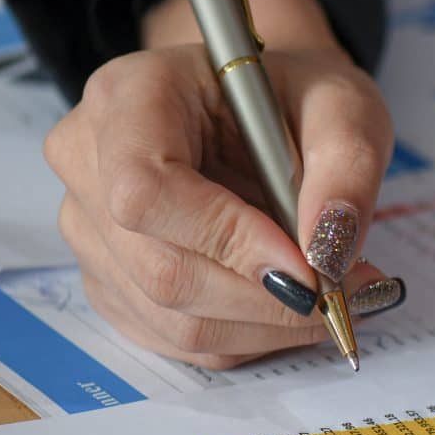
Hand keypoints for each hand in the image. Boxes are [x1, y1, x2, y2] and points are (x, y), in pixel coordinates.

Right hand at [43, 0, 400, 368]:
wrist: (261, 109)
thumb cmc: (294, 97)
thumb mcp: (344, 105)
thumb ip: (346, 168)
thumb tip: (327, 254)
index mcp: (129, 96)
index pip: (146, 190)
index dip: (227, 241)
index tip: (307, 265)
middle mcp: (87, 162)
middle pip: (159, 269)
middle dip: (264, 299)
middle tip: (347, 292)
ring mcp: (89, 229)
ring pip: (169, 317)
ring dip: (264, 326)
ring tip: (331, 296)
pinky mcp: (110, 281)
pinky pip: (174, 338)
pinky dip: (246, 336)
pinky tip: (288, 305)